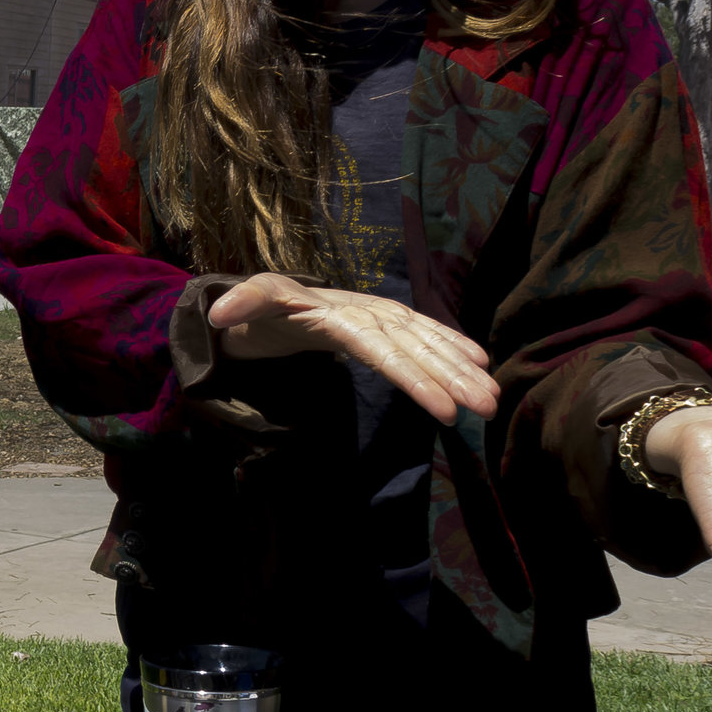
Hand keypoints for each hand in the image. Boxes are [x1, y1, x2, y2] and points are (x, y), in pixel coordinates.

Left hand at [205, 272, 499, 426]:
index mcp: (342, 316)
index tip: (443, 409)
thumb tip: (219, 314)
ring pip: (428, 343)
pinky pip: (427, 333)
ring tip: (492, 398)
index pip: (383, 352)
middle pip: (416, 349)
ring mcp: (384, 316)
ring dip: (462, 369)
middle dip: (453, 379)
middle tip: (487, 408)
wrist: (276, 302)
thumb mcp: (250, 305)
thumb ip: (240, 304)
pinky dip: (454, 346)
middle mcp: (371, 313)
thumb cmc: (265, 311)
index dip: (414, 380)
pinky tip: (481, 364)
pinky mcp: (390, 323)